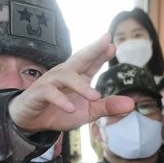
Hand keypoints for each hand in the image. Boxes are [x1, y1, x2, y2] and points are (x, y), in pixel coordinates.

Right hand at [8, 34, 135, 133]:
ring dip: (80, 86)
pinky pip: (50, 93)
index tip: (113, 44)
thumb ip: (108, 107)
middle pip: (79, 59)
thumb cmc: (60, 111)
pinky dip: (61, 100)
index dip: (101, 52)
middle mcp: (65, 75)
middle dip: (93, 50)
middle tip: (106, 41)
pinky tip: (71, 108)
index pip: (91, 62)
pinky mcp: (38, 94)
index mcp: (78, 77)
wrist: (31, 121)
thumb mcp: (88, 112)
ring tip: (95, 96)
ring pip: (66, 76)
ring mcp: (50, 82)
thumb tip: (132, 104)